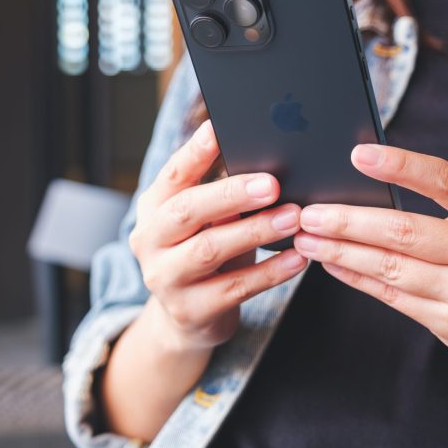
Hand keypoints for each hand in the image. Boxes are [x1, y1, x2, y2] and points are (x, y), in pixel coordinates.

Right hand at [129, 120, 307, 351]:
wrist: (187, 318)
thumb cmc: (206, 253)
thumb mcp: (207, 221)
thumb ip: (223, 195)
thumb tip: (268, 163)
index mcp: (154, 207)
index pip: (173, 173)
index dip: (195, 151)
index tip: (218, 129)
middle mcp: (150, 239)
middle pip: (188, 210)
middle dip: (231, 194)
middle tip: (272, 184)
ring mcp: (166, 278)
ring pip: (210, 249)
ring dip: (256, 231)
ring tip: (293, 218)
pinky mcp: (190, 310)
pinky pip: (235, 288)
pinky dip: (270, 272)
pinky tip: (297, 259)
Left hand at [293, 143, 447, 373]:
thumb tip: (369, 185)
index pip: (447, 181)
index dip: (401, 166)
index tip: (357, 154)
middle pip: (405, 231)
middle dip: (348, 221)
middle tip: (308, 212)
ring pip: (390, 268)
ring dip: (341, 251)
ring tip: (308, 237)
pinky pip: (392, 297)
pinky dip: (356, 277)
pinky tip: (333, 263)